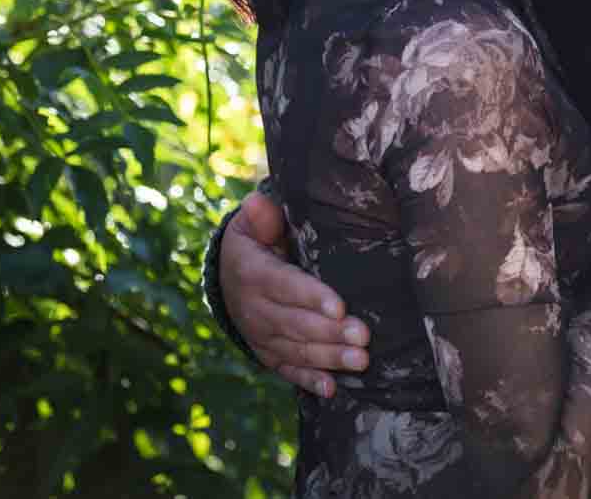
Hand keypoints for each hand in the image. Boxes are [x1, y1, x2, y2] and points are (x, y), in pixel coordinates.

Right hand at [221, 192, 369, 396]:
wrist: (226, 280)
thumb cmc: (253, 244)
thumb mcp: (250, 225)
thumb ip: (261, 217)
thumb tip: (257, 201)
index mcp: (253, 274)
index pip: (285, 286)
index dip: (311, 297)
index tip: (339, 306)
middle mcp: (255, 309)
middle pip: (296, 323)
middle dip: (331, 332)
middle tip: (364, 336)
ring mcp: (261, 335)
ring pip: (296, 350)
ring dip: (329, 358)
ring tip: (360, 361)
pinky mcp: (267, 354)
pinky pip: (288, 370)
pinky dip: (308, 381)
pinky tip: (331, 390)